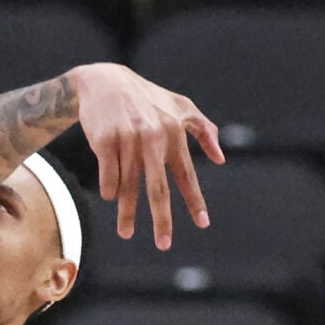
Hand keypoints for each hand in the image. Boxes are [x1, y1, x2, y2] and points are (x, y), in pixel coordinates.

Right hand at [69, 63, 225, 248]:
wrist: (104, 81)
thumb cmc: (145, 97)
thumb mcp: (179, 105)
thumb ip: (203, 129)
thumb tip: (220, 158)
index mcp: (173, 132)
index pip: (186, 174)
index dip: (194, 200)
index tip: (203, 223)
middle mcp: (153, 137)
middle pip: (158, 187)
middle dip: (162, 219)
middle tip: (164, 244)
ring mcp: (127, 139)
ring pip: (129, 185)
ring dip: (127, 212)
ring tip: (126, 233)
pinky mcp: (104, 139)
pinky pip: (108, 174)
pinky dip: (109, 189)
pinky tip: (110, 197)